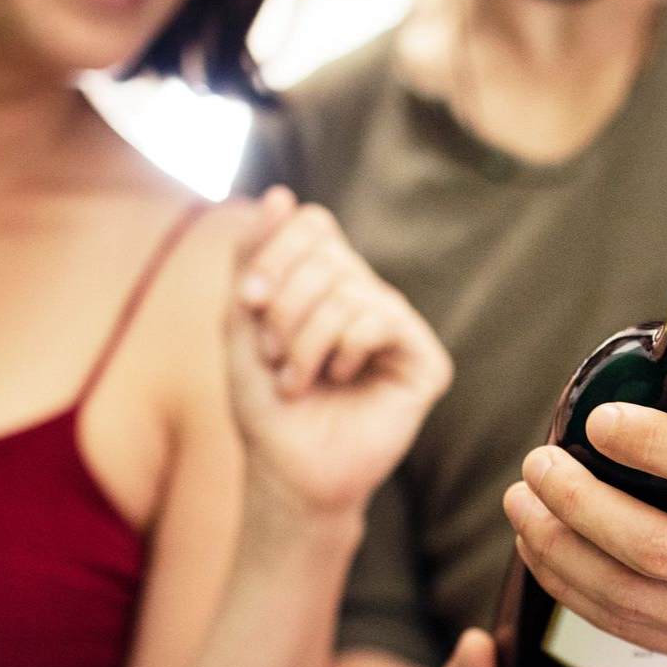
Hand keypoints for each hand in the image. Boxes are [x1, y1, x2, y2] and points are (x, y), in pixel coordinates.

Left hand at [227, 187, 451, 512]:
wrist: (289, 471)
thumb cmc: (265, 405)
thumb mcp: (241, 322)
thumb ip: (254, 257)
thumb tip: (281, 195)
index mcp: (328, 281)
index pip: (313, 224)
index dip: (276, 254)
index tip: (249, 304)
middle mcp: (368, 296)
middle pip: (328, 255)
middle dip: (286, 307)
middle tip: (274, 357)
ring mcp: (398, 327)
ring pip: (351, 290)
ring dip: (306, 339)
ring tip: (297, 380)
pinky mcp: (425, 361)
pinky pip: (384, 317)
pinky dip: (346, 347)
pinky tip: (340, 379)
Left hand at [501, 301, 666, 666]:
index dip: (657, 446)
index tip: (598, 420)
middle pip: (663, 550)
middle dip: (581, 505)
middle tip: (536, 463)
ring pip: (634, 598)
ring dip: (560, 552)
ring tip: (520, 503)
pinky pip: (632, 628)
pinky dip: (574, 589)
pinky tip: (542, 549)